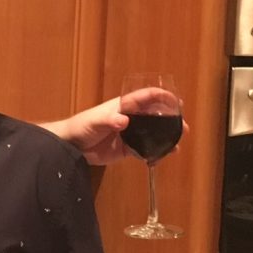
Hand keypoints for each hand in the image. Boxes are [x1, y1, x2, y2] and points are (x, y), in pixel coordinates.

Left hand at [48, 94, 186, 165]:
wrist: (69, 147)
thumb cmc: (80, 127)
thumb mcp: (94, 121)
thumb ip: (109, 120)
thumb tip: (123, 121)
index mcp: (122, 107)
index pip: (145, 97)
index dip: (162, 97)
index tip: (176, 101)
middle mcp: (129, 119)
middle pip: (154, 116)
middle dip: (170, 120)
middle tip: (183, 127)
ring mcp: (128, 135)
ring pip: (151, 134)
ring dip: (165, 138)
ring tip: (177, 143)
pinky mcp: (125, 150)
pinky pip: (143, 150)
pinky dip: (153, 153)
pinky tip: (162, 156)